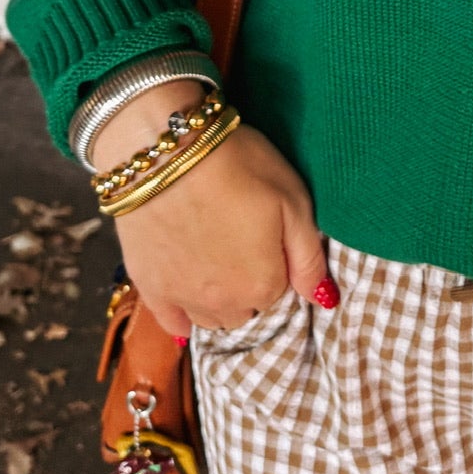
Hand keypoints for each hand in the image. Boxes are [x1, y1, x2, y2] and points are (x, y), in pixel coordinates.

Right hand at [91, 81, 332, 338]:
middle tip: (240, 241)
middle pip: (247, 308)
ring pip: (212, 317)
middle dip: (249, 284)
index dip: (277, 261)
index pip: (282, 291)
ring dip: (219, 298)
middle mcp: (224, 304)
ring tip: (214, 258)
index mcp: (264, 285)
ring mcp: (183, 298)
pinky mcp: (148, 286)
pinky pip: (171, 322)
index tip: (267, 232)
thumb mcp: (293, 201)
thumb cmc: (237, 167)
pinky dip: (182, 315)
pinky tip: (186, 295)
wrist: (164, 151)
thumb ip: (310, 258)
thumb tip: (324, 299)